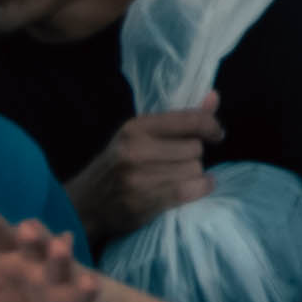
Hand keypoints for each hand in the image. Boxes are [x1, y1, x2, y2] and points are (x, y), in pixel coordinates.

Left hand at [0, 204, 112, 301]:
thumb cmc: (16, 287)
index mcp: (9, 254)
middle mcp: (34, 258)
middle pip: (32, 243)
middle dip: (29, 235)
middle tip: (24, 226)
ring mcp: (58, 274)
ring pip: (59, 262)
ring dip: (59, 253)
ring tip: (59, 243)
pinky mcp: (77, 293)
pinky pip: (83, 289)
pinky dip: (87, 286)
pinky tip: (88, 284)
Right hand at [66, 105, 218, 239]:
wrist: (85, 204)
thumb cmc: (119, 165)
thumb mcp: (141, 135)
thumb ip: (180, 119)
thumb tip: (214, 96)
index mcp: (136, 127)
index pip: (190, 119)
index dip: (211, 126)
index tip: (216, 134)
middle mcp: (136, 150)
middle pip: (194, 148)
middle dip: (193, 155)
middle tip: (177, 163)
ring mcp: (138, 178)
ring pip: (194, 169)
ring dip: (194, 174)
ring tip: (176, 177)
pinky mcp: (143, 203)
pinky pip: (190, 190)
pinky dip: (200, 188)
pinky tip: (195, 187)